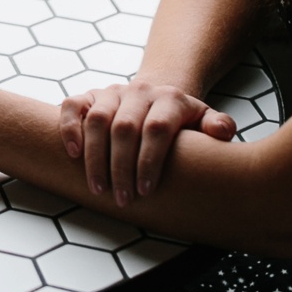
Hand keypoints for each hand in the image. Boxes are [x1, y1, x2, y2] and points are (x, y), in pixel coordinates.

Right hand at [59, 79, 235, 207]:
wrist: (157, 96)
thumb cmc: (182, 121)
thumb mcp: (204, 120)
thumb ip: (217, 125)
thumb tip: (223, 131)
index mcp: (170, 98)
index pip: (156, 128)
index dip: (149, 161)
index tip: (146, 191)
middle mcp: (140, 91)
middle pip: (124, 127)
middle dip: (121, 167)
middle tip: (121, 200)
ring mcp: (113, 92)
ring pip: (97, 120)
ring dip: (95, 157)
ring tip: (98, 188)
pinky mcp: (90, 95)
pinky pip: (73, 106)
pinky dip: (69, 129)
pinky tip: (73, 155)